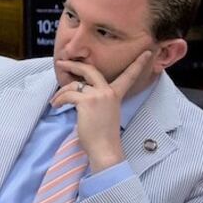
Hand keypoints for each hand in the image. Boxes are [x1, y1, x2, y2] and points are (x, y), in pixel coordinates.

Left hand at [52, 51, 152, 171]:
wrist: (104, 149)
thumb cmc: (101, 135)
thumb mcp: (104, 112)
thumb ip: (97, 99)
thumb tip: (79, 90)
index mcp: (116, 94)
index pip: (129, 76)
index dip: (138, 64)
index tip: (146, 53)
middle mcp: (109, 92)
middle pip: (90, 70)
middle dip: (74, 65)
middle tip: (62, 62)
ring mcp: (99, 95)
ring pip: (74, 84)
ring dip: (60, 92)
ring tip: (55, 101)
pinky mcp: (87, 101)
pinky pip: (67, 94)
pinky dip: (59, 99)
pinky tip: (56, 105)